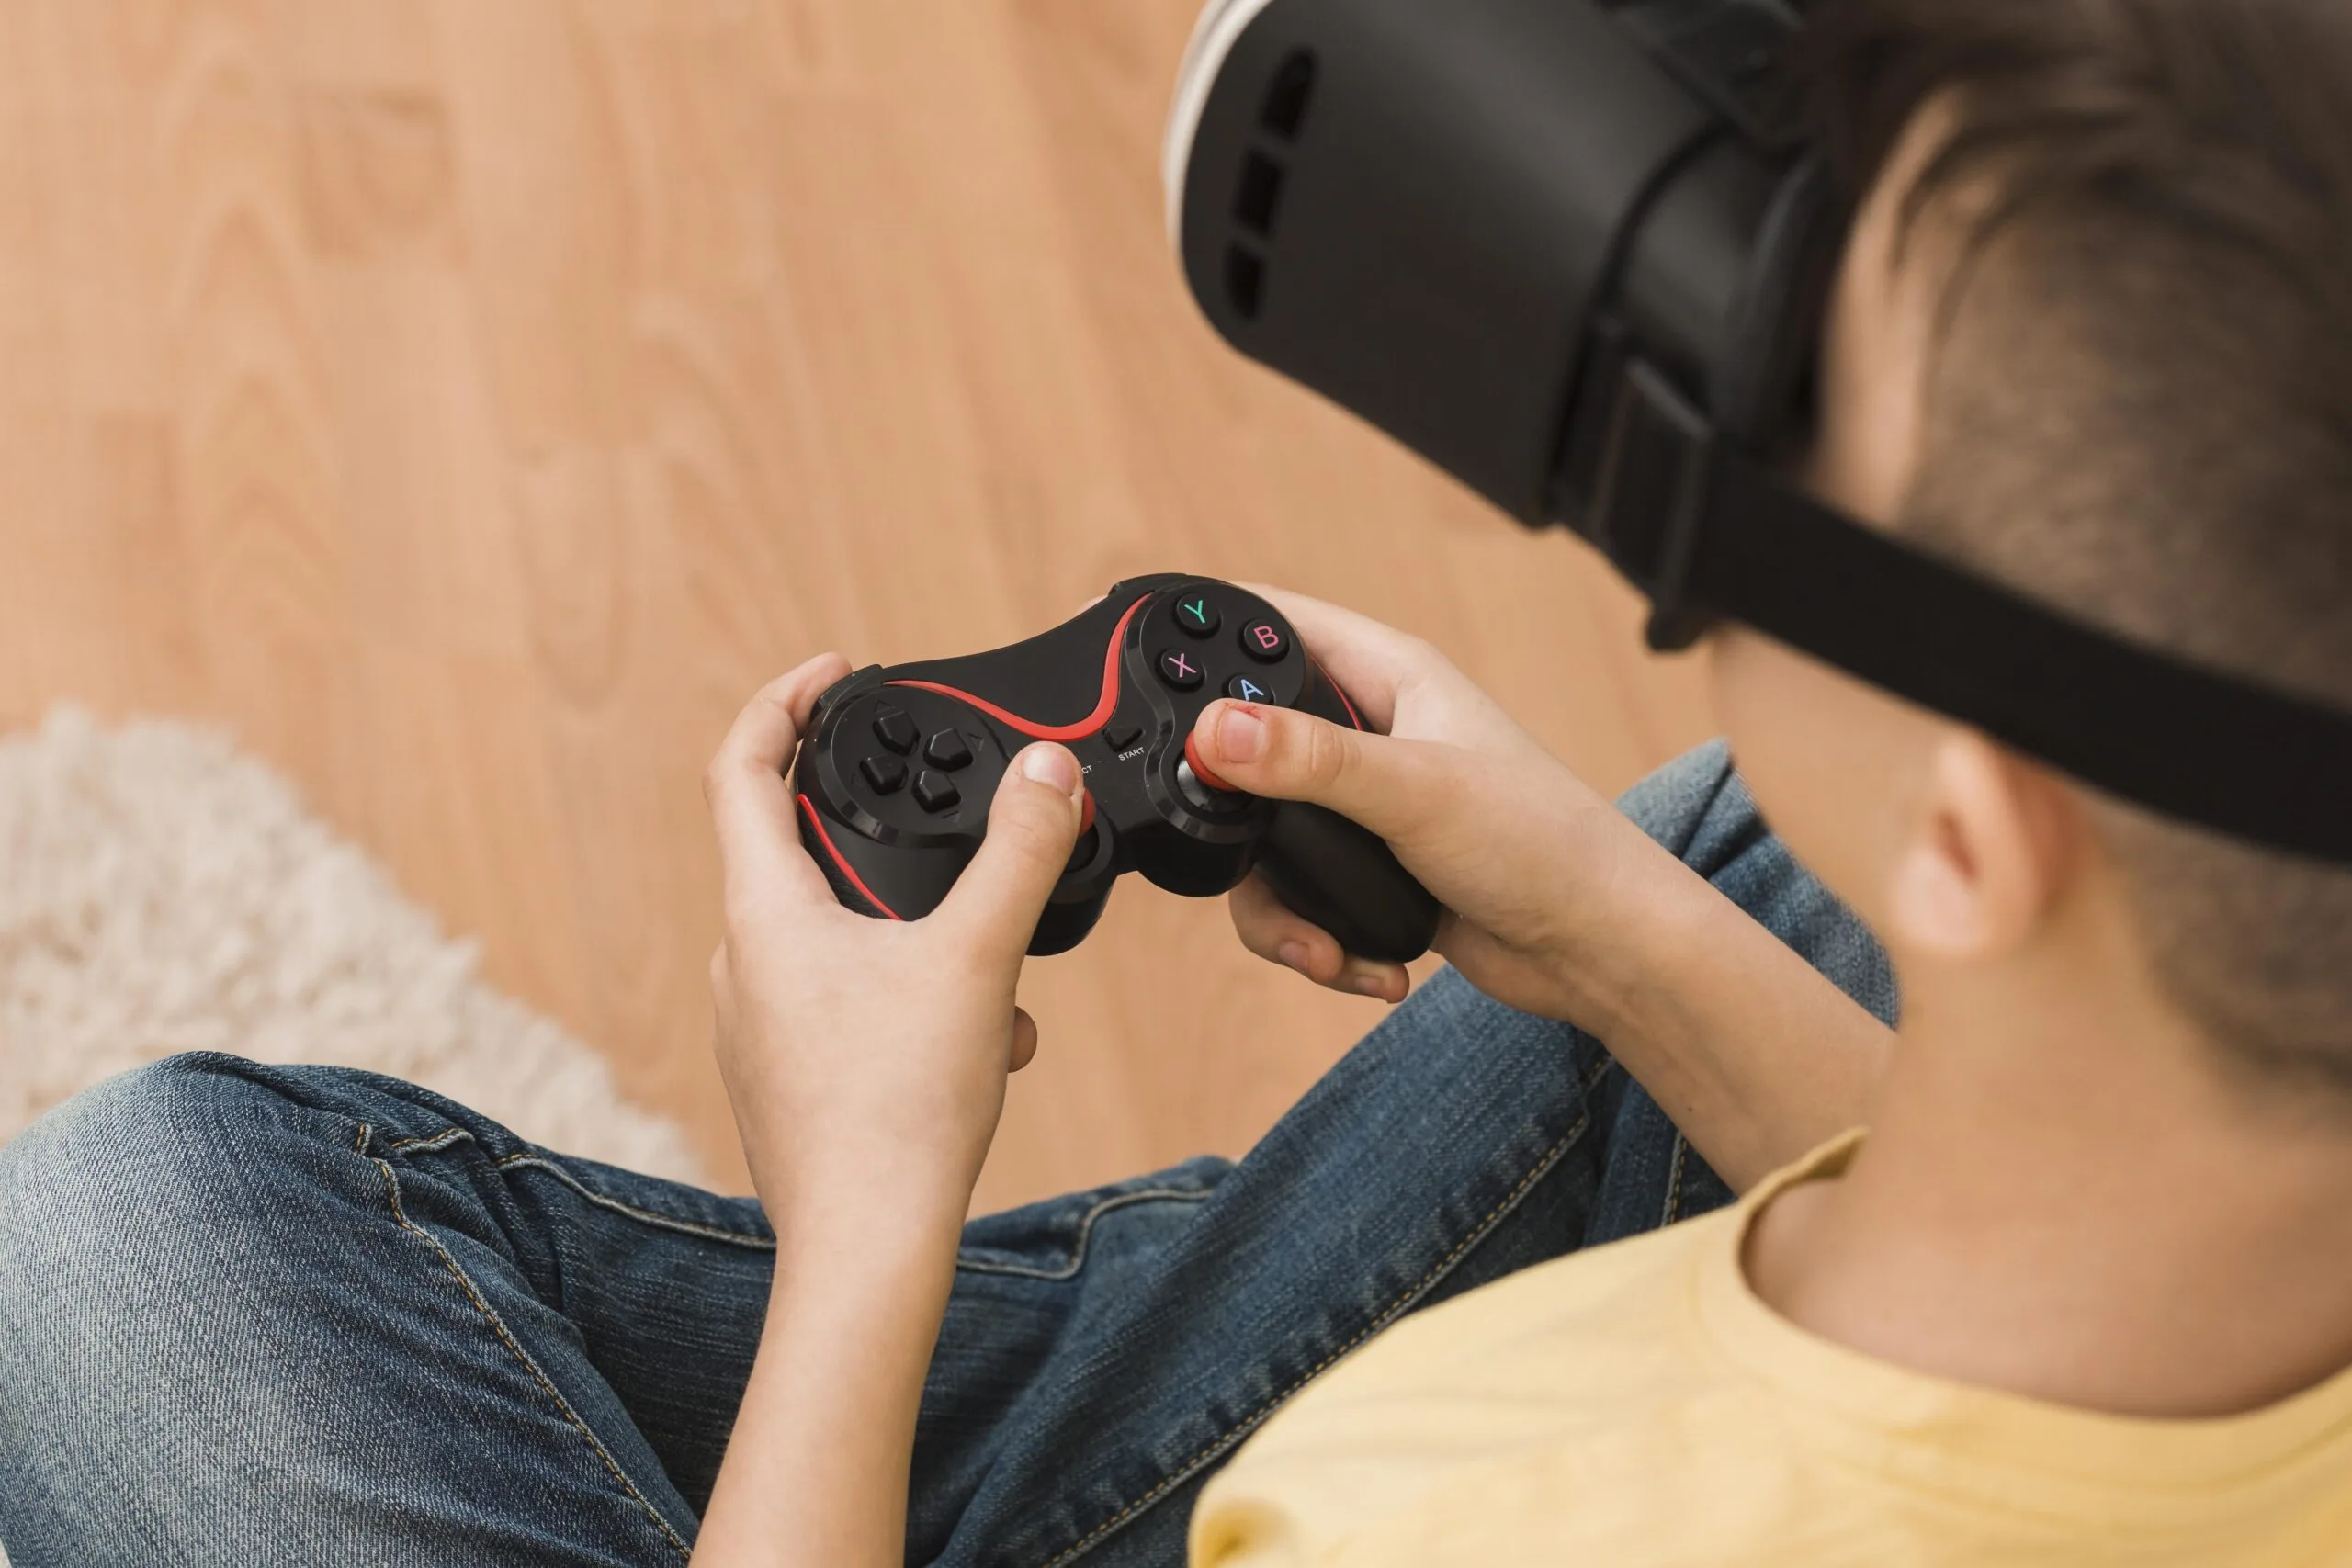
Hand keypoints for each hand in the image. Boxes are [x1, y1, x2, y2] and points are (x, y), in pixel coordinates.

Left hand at [703, 655, 1086, 1221]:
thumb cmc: (897, 1112)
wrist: (867, 1252)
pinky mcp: (790, 1078)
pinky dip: (916, 997)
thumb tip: (1050, 774)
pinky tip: (984, 1040)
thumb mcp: (978, 956)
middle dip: (887, 834)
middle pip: (796, 848)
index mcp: (763, 910)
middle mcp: (743, 961)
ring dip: (919, 929)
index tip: (837, 672)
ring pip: (839, 934)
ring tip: (992, 965)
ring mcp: (760, 1025)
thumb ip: (1020, 853)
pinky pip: (850, 1002)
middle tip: (951, 823)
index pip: (741, 766)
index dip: (785, 701)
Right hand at [1190, 588, 1662, 1022]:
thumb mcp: (1417, 792)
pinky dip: (1312, 941)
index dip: (1201, 626)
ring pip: (1259, 840)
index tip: (1129, 647)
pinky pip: (1295, 898)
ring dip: (1274, 908)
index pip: (1271, 621)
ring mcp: (1365, 806)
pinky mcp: (1367, 872)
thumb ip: (1310, 762)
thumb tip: (1215, 732)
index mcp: (1388, 674)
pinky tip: (1359, 966)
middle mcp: (1370, 732)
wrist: (1599, 951)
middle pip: (1244, 744)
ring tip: (1318, 949)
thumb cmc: (1545, 845)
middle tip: (1222, 843)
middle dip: (1228, 809)